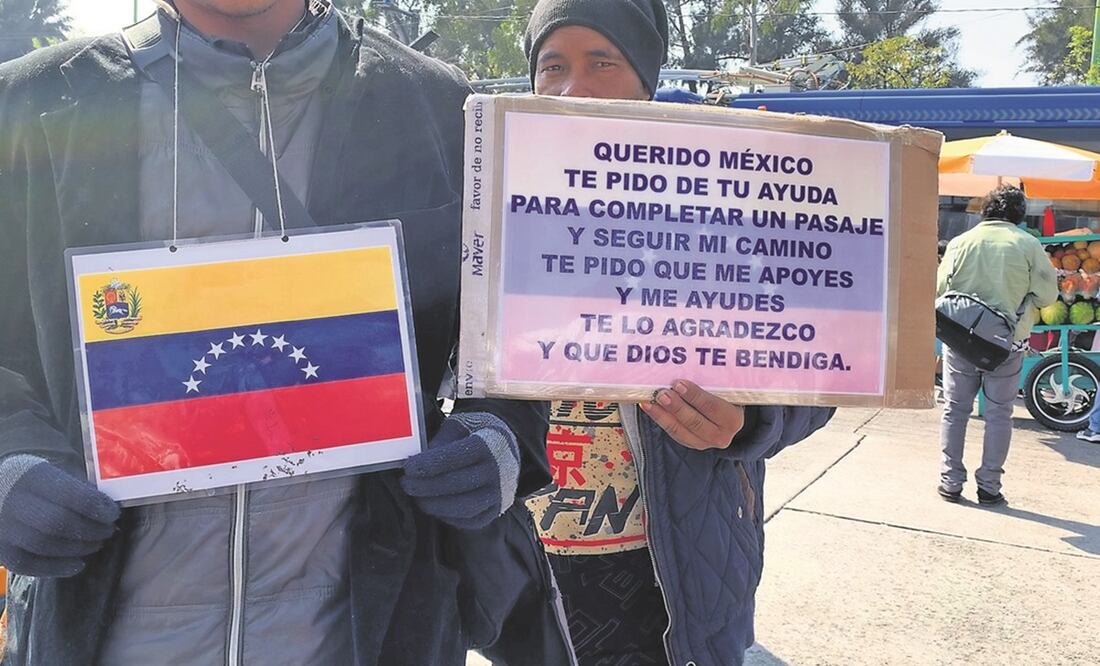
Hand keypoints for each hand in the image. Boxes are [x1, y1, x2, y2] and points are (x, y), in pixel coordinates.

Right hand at [0, 455, 119, 576]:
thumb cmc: (34, 484)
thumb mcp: (53, 473)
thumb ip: (76, 488)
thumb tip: (107, 508)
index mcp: (31, 477)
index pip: (68, 494)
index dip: (95, 507)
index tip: (114, 514)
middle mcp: (10, 501)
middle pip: (56, 522)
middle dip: (90, 530)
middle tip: (108, 531)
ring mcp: (1, 527)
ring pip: (42, 545)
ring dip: (77, 548)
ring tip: (97, 544)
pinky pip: (26, 565)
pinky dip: (56, 567)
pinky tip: (77, 564)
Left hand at [400, 413, 519, 529]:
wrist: (507, 448)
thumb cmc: (476, 433)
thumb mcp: (459, 426)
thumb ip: (440, 441)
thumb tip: (418, 460)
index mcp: (489, 444)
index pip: (455, 457)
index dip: (429, 464)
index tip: (408, 468)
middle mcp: (499, 470)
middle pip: (457, 484)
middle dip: (426, 486)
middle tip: (406, 484)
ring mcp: (500, 493)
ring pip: (464, 507)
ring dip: (435, 505)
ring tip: (417, 497)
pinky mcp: (497, 510)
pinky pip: (470, 520)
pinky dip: (448, 517)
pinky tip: (434, 506)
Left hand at [640, 380, 744, 450]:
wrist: (727, 414)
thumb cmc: (725, 394)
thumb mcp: (725, 387)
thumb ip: (713, 379)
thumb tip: (694, 357)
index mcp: (733, 419)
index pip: (713, 407)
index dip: (695, 396)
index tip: (679, 384)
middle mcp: (722, 435)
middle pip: (695, 422)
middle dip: (676, 407)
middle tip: (662, 393)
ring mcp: (705, 443)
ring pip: (680, 430)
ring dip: (662, 415)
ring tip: (650, 401)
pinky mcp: (691, 444)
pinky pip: (673, 432)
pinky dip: (659, 419)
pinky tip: (648, 407)